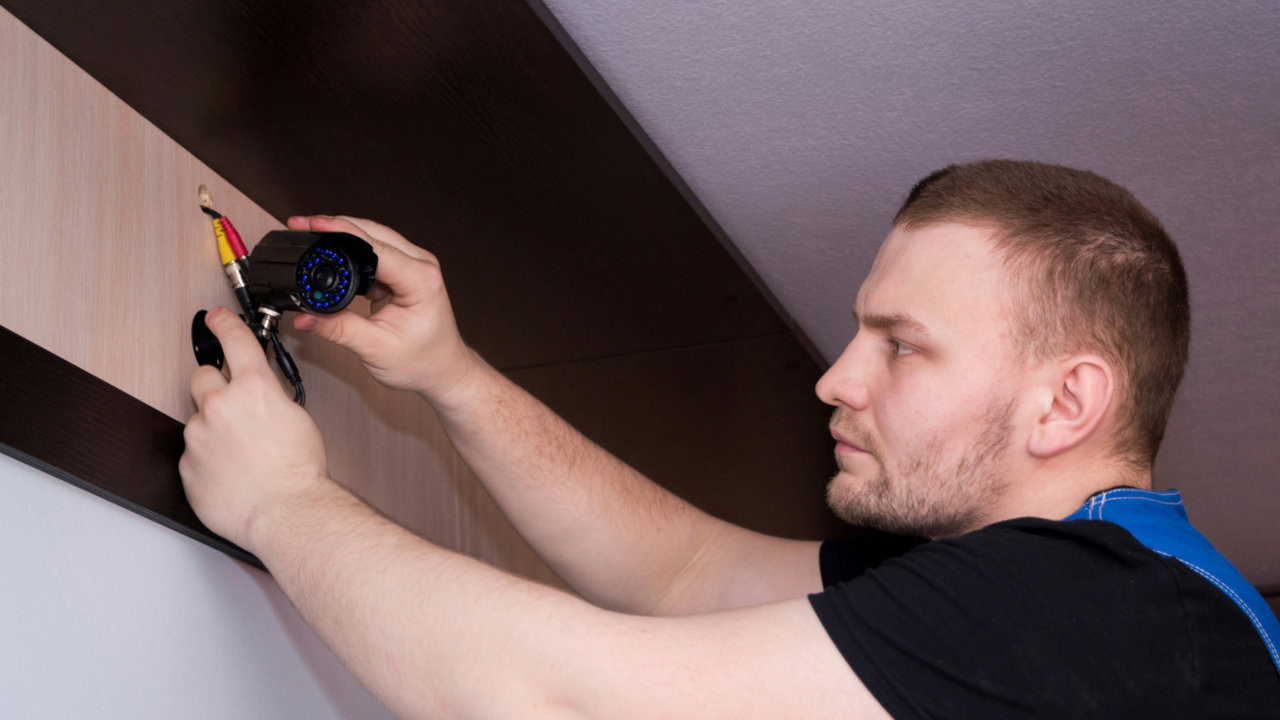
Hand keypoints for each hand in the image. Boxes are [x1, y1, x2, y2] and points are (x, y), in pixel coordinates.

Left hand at [180, 307, 329, 550]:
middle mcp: (220, 405)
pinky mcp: (187, 464)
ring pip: (198, 419)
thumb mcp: (296, 417)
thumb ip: (269, 397)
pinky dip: (208, 459)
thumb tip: (258, 393)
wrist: (285, 512)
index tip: (215, 317)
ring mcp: (198, 435)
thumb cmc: (298, 471)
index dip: (223, 323)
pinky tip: (231, 472)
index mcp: (254, 388)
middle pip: (202, 376)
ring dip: (213, 429)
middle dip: (215, 386)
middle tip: (233, 406)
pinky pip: (193, 453)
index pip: (234, 340)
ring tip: (241, 454)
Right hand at [287, 215, 477, 400]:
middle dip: (335, 226)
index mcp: (421, 280)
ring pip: (373, 239)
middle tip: (302, 225)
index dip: (341, 232)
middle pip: (373, 233)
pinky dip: (350, 253)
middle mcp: (421, 266)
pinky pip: (373, 253)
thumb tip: (305, 318)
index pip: (376, 248)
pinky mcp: (403, 272)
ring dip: (342, 237)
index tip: (314, 224)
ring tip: (311, 237)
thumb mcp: (376, 349)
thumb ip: (338, 330)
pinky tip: (332, 257)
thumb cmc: (423, 361)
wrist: (442, 370)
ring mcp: (413, 266)